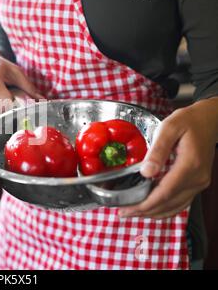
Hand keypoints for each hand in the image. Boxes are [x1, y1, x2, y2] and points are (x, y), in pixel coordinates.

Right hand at [0, 49, 44, 114]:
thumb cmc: (2, 68)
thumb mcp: (17, 73)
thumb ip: (29, 88)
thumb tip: (43, 100)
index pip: (5, 102)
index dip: (16, 107)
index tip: (24, 107)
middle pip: (1, 110)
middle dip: (11, 109)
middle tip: (15, 102)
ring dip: (4, 111)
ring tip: (4, 99)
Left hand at [119, 96, 217, 218]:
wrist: (209, 120)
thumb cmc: (188, 121)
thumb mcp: (169, 128)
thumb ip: (157, 150)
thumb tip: (146, 172)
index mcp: (189, 165)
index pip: (165, 193)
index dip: (145, 204)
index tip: (128, 208)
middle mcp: (197, 178)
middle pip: (168, 204)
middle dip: (144, 211)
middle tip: (123, 213)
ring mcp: (199, 183)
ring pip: (175, 207)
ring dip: (153, 213)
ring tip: (132, 213)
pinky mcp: (197, 183)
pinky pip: (181, 202)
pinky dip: (164, 208)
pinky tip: (150, 208)